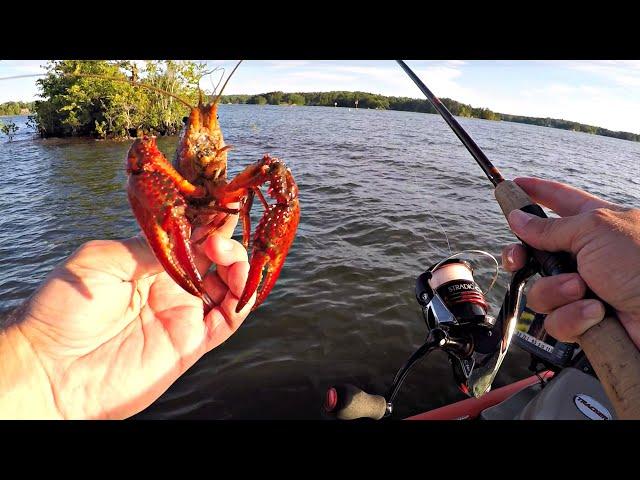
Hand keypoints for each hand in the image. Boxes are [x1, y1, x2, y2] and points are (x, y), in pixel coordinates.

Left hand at [0, 208, 254, 418]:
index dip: (206, 220)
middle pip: (215, 258)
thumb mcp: (103, 260)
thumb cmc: (64, 307)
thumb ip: (149, 247)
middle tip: (221, 228)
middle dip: (226, 238)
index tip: (219, 200)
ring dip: (239, 265)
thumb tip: (188, 233)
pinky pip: (228, 321)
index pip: (189, 237)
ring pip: (229, 286)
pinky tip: (241, 282)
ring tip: (226, 253)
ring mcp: (183, 314)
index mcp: (150, 263)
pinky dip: (243, 300)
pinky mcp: (191, 343)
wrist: (50, 368)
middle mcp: (171, 286)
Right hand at [501, 177, 639, 347]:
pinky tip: (595, 314)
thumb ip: (550, 226)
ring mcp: (584, 289)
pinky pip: (557, 320)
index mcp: (594, 224)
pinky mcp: (585, 320)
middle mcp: (586, 256)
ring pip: (540, 291)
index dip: (536, 191)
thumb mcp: (595, 231)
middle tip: (518, 259)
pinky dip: (573, 317)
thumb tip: (517, 218)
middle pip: (535, 252)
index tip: (513, 184)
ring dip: (557, 291)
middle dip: (521, 257)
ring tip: (583, 290)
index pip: (559, 200)